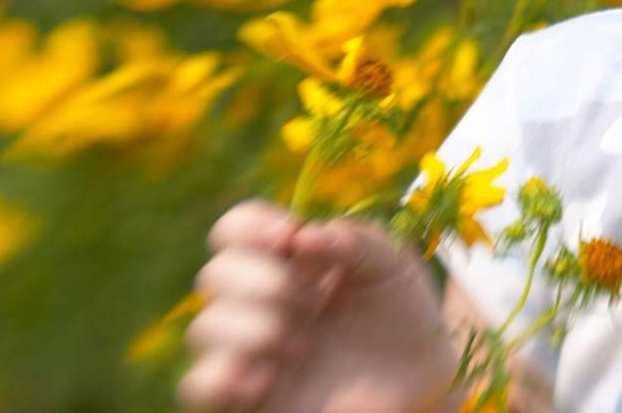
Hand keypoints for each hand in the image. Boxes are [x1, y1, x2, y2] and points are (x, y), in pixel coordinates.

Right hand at [178, 200, 464, 412]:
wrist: (423, 387)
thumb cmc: (404, 320)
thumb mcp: (394, 266)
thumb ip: (356, 239)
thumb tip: (301, 237)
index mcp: (286, 262)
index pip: (235, 229)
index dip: (249, 225)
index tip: (289, 236)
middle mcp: (258, 302)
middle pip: (214, 274)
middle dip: (264, 281)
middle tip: (314, 301)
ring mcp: (249, 351)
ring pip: (204, 328)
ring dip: (253, 328)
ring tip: (303, 346)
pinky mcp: (246, 397)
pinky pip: (198, 384)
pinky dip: (224, 375)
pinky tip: (268, 378)